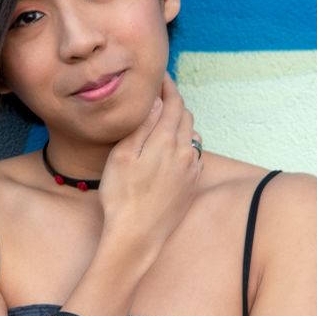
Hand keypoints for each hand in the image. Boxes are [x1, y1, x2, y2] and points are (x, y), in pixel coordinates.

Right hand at [99, 72, 202, 250]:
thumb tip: (156, 102)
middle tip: (159, 96)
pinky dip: (185, 146)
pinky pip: (194, 157)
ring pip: (192, 136)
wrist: (136, 238)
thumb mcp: (122, 156)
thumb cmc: (122, 198)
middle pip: (186, 117)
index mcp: (167, 141)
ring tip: (164, 121)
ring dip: (181, 124)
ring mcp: (191, 171)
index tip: (160, 77)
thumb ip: (142, 126)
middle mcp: (186, 153)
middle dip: (174, 103)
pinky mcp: (191, 187)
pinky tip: (172, 150)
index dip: (168, 87)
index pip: (174, 103)